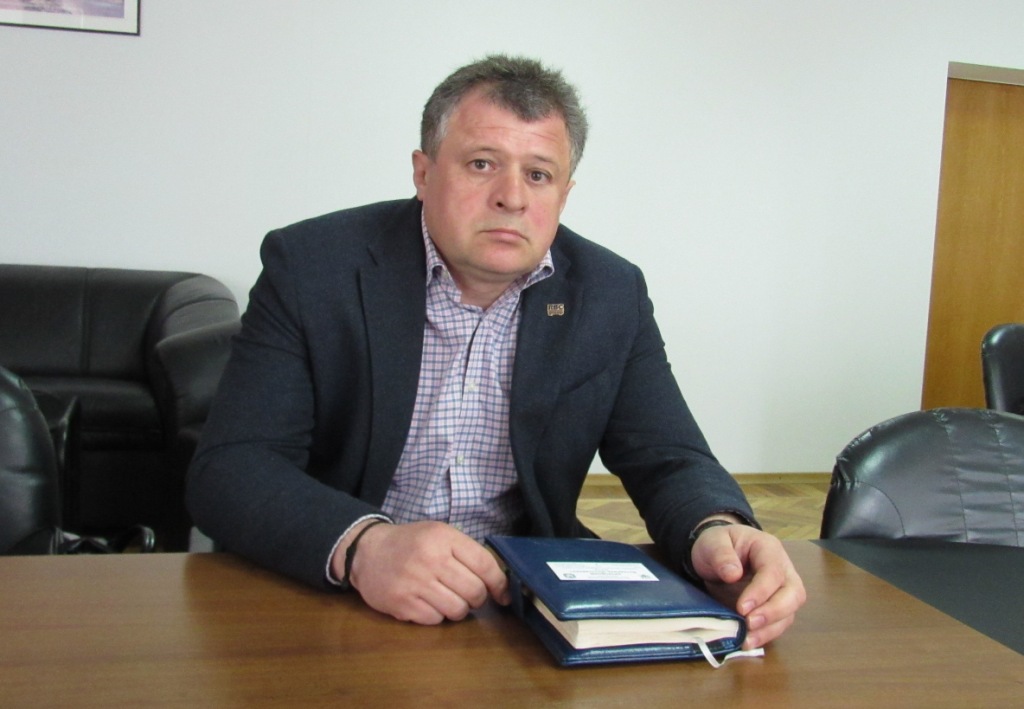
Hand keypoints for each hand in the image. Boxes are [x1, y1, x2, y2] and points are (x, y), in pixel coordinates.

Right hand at [332, 520, 509, 623]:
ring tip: (446, 598)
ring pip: (457, 610)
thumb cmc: (410, 544)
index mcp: (444, 537)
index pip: (485, 564)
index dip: (499, 583)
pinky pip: (435, 619)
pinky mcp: (402, 603)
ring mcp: (415, 583)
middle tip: (468, 595)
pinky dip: (436, 615)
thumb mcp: (439, 534)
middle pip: (475, 591)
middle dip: (477, 598)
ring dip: (457, 608)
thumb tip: (500, 584)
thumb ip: (467, 553)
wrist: (367, 551)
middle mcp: (431, 559)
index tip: (503, 595)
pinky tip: (427, 602)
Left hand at [690, 523, 805, 649]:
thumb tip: (733, 574)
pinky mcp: (775, 607)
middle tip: (750, 624)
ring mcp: (782, 589)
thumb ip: (721, 555)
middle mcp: (783, 569)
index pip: (773, 572)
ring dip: (770, 628)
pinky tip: (749, 641)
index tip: (742, 607)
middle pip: (794, 593)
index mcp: (768, 548)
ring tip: (747, 639)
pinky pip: (779, 623)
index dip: (761, 591)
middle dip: (774, 612)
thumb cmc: (717, 545)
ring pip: (790, 612)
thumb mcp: (712, 542)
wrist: (715, 554)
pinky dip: (766, 635)